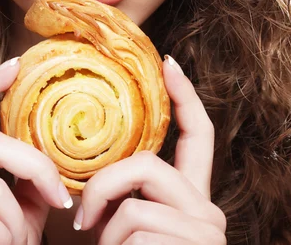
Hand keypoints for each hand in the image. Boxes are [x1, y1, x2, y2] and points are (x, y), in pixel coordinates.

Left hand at [75, 55, 226, 244]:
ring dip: (106, 235)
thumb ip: (121, 192)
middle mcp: (208, 210)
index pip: (198, 136)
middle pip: (147, 166)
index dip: (184, 96)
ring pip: (134, 208)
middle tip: (82, 219)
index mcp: (191, 196)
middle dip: (102, 188)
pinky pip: (134, 234)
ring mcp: (206, 231)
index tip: (168, 62)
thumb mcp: (121, 223)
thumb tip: (88, 165)